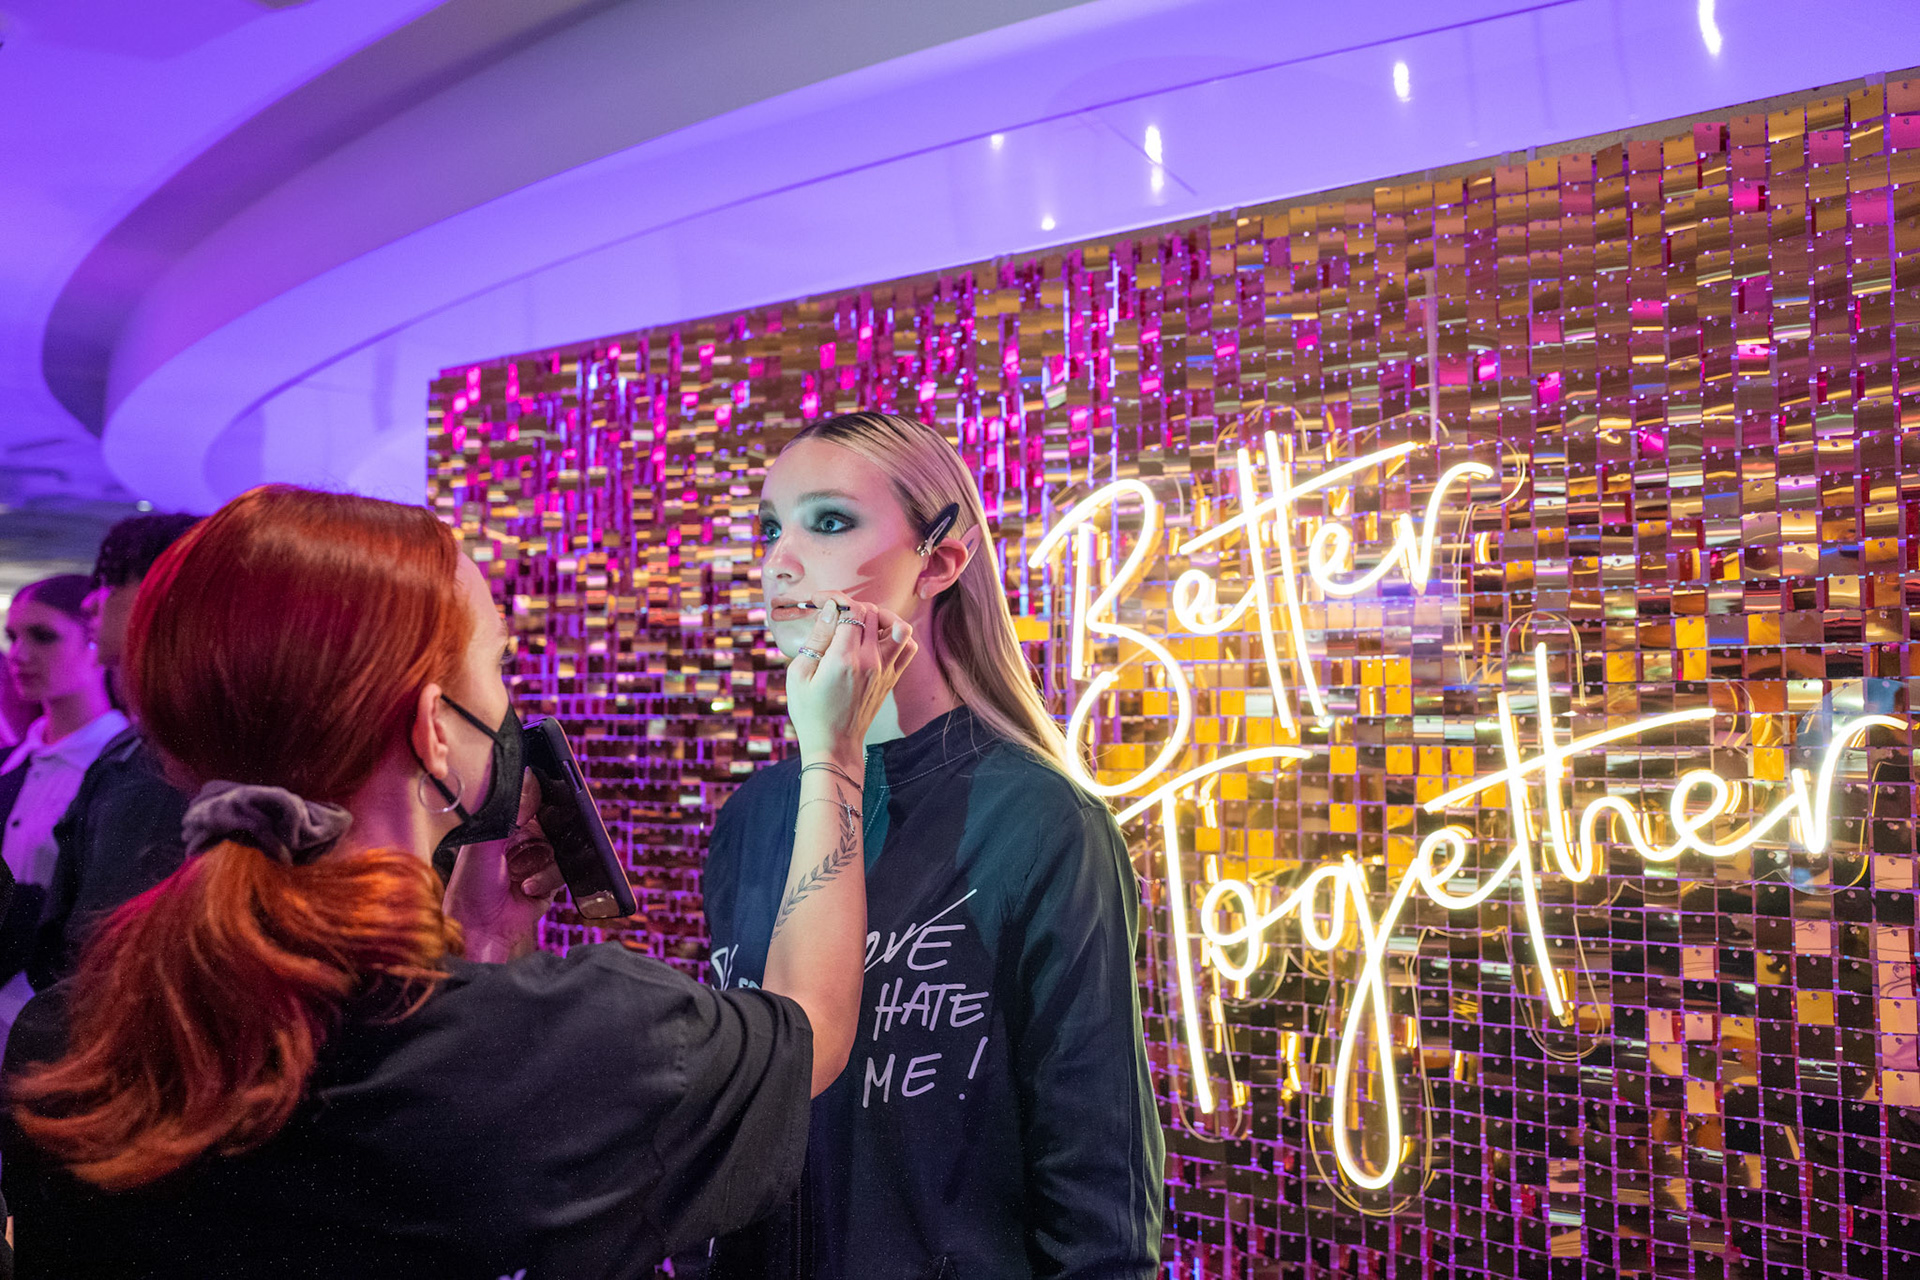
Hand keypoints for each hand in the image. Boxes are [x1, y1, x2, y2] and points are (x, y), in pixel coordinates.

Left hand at [442, 771, 565, 962]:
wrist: (479, 927)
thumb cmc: (470, 885)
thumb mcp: (486, 841)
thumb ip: (509, 809)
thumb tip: (529, 778)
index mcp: (507, 824)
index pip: (534, 800)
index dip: (541, 799)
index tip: (543, 802)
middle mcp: (525, 840)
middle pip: (554, 822)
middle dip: (545, 835)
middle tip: (531, 844)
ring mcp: (539, 861)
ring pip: (562, 846)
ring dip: (541, 863)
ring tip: (519, 876)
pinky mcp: (552, 881)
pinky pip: (566, 870)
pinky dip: (547, 879)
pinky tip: (527, 887)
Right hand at [784, 596, 917, 764]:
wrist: (834, 745)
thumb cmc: (809, 712)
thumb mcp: (799, 674)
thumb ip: (817, 638)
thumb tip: (830, 609)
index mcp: (844, 659)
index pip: (852, 609)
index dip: (835, 598)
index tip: (820, 600)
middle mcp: (870, 661)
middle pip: (873, 612)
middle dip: (852, 606)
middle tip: (835, 614)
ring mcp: (886, 670)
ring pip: (898, 625)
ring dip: (880, 617)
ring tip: (861, 623)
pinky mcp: (892, 678)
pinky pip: (908, 647)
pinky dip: (897, 636)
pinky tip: (877, 639)